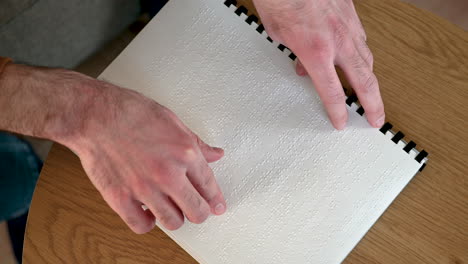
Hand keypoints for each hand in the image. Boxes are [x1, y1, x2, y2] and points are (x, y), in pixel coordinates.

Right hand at [66, 79, 226, 232]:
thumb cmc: (130, 112)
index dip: (215, 200)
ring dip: (174, 217)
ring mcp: (144, 188)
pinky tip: (147, 211)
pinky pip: (142, 226)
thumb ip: (197, 143)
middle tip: (196, 209)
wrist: (93, 115)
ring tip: (170, 207)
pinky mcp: (121, 198)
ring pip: (173, 222)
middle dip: (199, 212)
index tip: (217, 206)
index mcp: (185, 153)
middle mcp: (168, 174)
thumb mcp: (172, 121)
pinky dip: (148, 222)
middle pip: (196, 211)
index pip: (209, 186)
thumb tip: (215, 155)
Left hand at [253, 0, 384, 128]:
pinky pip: (363, 39)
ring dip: (370, 79)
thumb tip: (301, 64)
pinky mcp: (352, 13)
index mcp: (316, 51)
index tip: (342, 122)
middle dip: (373, 105)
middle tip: (377, 119)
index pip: (333, 92)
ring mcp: (348, 26)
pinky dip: (363, 54)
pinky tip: (361, 58)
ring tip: (370, 93)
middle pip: (364, 81)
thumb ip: (294, 54)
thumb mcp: (278, 35)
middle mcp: (337, 40)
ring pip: (367, 58)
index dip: (339, 112)